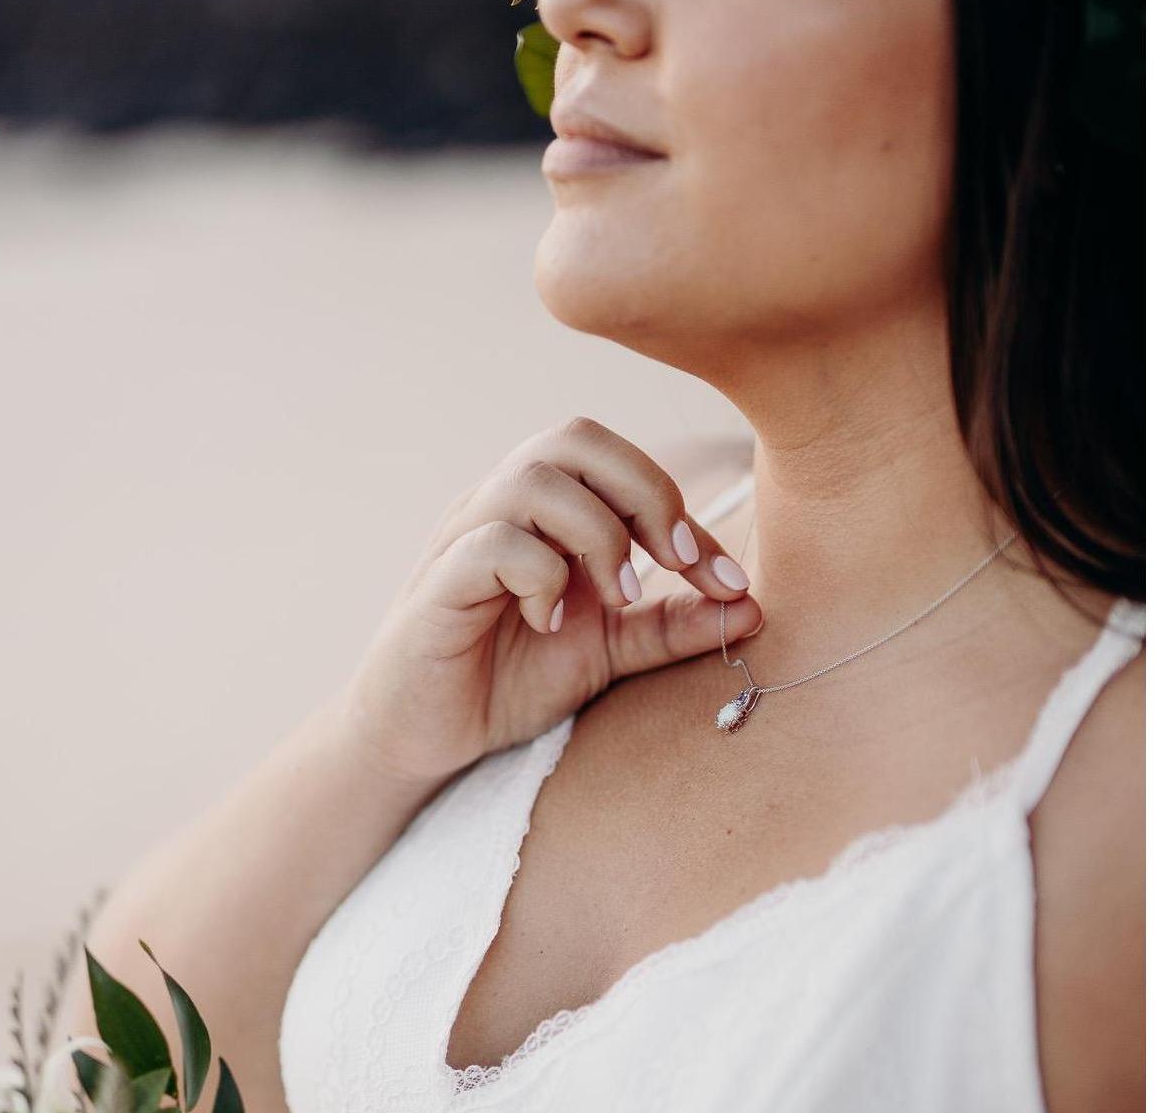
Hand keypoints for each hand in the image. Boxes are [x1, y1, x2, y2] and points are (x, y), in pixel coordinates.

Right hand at [341, 416, 763, 784]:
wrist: (424, 738)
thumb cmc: (508, 680)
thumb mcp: (609, 652)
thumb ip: (671, 625)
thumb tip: (754, 607)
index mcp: (544, 509)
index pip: (616, 461)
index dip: (677, 506)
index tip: (724, 579)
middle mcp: (500, 505)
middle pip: (574, 439)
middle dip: (644, 494)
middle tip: (674, 564)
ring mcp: (463, 537)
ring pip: (534, 479)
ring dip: (595, 536)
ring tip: (614, 598)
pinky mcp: (438, 583)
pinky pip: (493, 543)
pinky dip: (541, 578)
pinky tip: (548, 625)